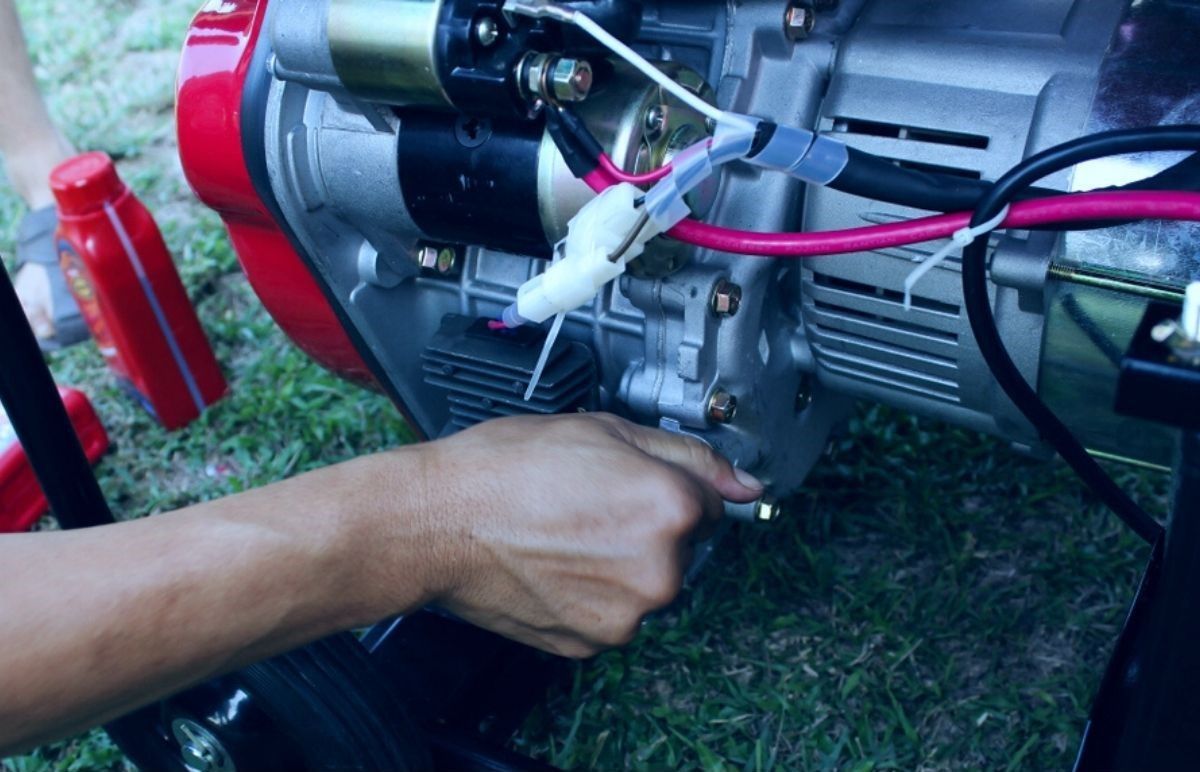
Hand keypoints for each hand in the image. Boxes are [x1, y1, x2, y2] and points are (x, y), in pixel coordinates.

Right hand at [408, 413, 762, 657]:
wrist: (437, 521)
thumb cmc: (506, 468)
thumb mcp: (603, 430)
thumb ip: (686, 455)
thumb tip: (744, 482)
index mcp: (672, 507)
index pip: (710, 501)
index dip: (664, 485)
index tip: (628, 483)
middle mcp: (661, 569)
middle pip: (680, 546)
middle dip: (645, 526)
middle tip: (585, 503)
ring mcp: (627, 614)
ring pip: (644, 583)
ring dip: (619, 564)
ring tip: (562, 533)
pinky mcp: (593, 642)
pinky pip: (610, 614)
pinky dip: (590, 594)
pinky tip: (553, 564)